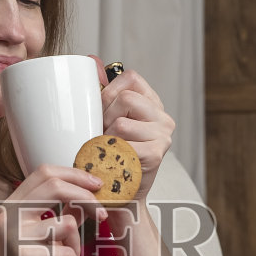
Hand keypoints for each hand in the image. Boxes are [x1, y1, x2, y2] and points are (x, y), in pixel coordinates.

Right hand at [0, 165, 105, 255]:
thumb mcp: (43, 241)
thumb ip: (57, 216)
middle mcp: (6, 216)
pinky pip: (67, 253)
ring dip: (78, 245)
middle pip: (54, 187)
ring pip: (67, 223)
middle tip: (103, 213)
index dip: (74, 174)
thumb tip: (86, 193)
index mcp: (10, 207)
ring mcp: (12, 236)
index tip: (96, 184)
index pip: (43, 173)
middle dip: (86, 197)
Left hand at [91, 57, 173, 201]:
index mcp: (152, 103)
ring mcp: (163, 136)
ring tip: (106, 151)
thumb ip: (101, 91)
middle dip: (105, 117)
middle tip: (102, 135)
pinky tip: (111, 162)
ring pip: (121, 123)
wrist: (118, 196)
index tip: (102, 111)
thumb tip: (91, 59)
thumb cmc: (110, 155)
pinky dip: (109, 154)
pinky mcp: (156, 155)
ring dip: (105, 138)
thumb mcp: (105, 119)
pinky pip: (123, 145)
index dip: (108, 92)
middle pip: (125, 99)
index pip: (130, 78)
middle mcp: (163, 118)